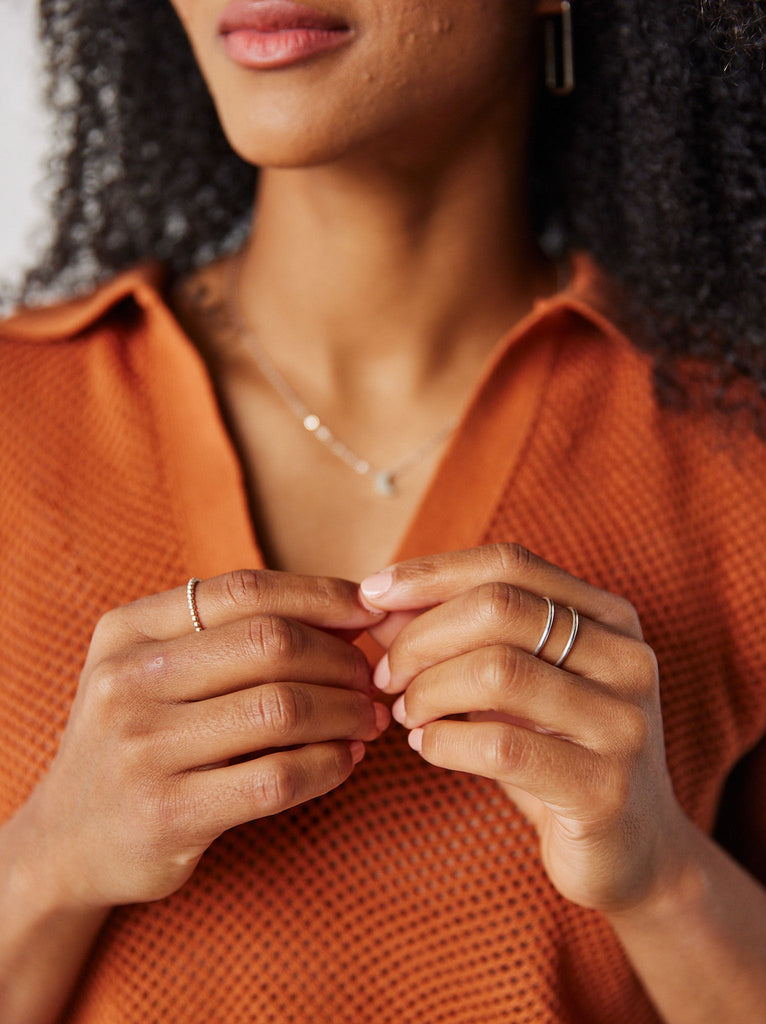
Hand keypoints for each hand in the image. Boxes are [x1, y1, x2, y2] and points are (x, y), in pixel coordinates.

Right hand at [21, 570, 388, 909]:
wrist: (67, 841)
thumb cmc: (140, 738)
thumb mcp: (158, 670)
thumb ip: (237, 634)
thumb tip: (354, 612)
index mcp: (128, 630)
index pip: (244, 589)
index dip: (321, 595)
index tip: (370, 613)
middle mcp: (128, 679)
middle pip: (272, 643)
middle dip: (341, 658)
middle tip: (371, 680)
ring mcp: (141, 747)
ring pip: (282, 708)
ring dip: (346, 712)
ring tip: (369, 721)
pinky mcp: (166, 812)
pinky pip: (277, 776)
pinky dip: (329, 765)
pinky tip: (345, 761)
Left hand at [361, 543, 686, 914]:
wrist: (632, 850)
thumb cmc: (556, 752)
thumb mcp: (514, 682)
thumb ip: (457, 636)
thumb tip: (380, 603)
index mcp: (610, 617)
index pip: (510, 564)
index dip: (433, 573)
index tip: (372, 593)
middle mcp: (628, 658)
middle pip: (499, 608)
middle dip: (422, 636)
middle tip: (385, 673)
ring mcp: (623, 723)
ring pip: (498, 671)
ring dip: (427, 690)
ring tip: (404, 712)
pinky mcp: (604, 789)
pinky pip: (500, 746)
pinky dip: (443, 741)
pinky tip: (425, 746)